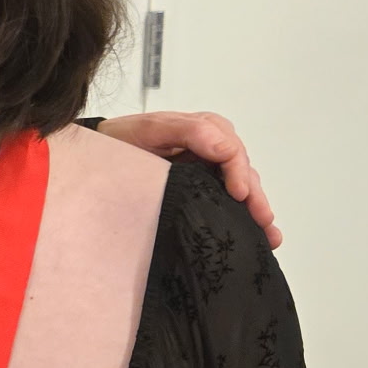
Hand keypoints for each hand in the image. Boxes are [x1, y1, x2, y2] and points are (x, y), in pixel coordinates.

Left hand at [96, 111, 280, 248]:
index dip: (237, 172)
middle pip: (242, 171)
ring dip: (257, 210)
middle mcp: (211, 149)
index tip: (239, 194)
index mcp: (201, 129)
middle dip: (254, 197)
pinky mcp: (203, 189)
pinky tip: (262, 238)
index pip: (230, 150)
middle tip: (263, 221)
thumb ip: (186, 130)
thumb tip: (224, 147)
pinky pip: (229, 200)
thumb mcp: (147, 129)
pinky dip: (245, 217)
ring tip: (269, 237)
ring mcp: (208, 171)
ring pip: (242, 188)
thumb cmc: (119, 142)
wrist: (98, 160)